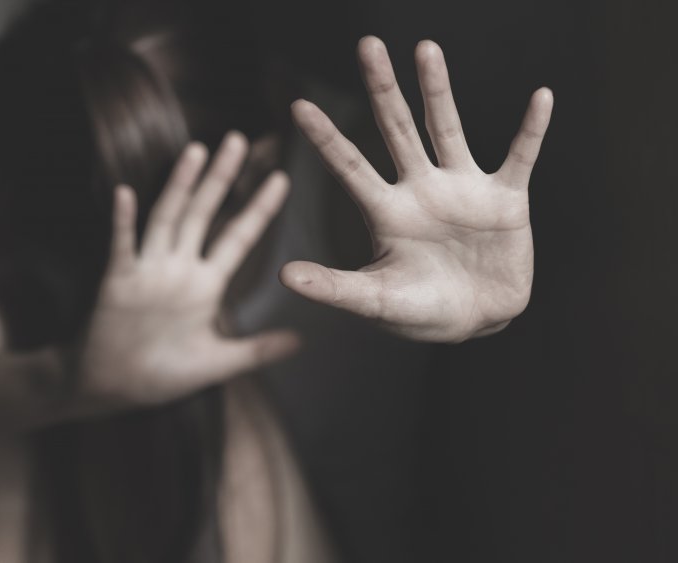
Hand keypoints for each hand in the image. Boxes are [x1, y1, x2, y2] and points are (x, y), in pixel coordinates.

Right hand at [77, 132, 298, 406]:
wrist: (112, 389)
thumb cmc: (161, 375)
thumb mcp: (217, 364)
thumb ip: (256, 350)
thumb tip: (301, 342)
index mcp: (204, 284)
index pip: (237, 238)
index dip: (258, 210)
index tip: (282, 179)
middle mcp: (177, 269)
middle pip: (202, 214)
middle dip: (220, 178)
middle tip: (237, 139)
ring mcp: (147, 272)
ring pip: (167, 219)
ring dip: (180, 186)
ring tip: (196, 151)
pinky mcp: (118, 283)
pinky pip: (122, 248)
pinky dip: (124, 222)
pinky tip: (126, 193)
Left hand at [280, 36, 552, 341]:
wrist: (478, 321)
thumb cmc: (421, 311)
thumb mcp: (374, 300)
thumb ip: (334, 287)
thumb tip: (283, 274)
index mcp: (386, 213)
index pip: (350, 167)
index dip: (326, 138)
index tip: (298, 105)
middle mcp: (420, 190)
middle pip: (395, 130)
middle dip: (381, 89)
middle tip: (367, 44)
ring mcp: (463, 190)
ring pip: (447, 129)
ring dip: (438, 91)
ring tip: (425, 48)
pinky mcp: (505, 199)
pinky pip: (520, 157)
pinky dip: (531, 131)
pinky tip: (541, 98)